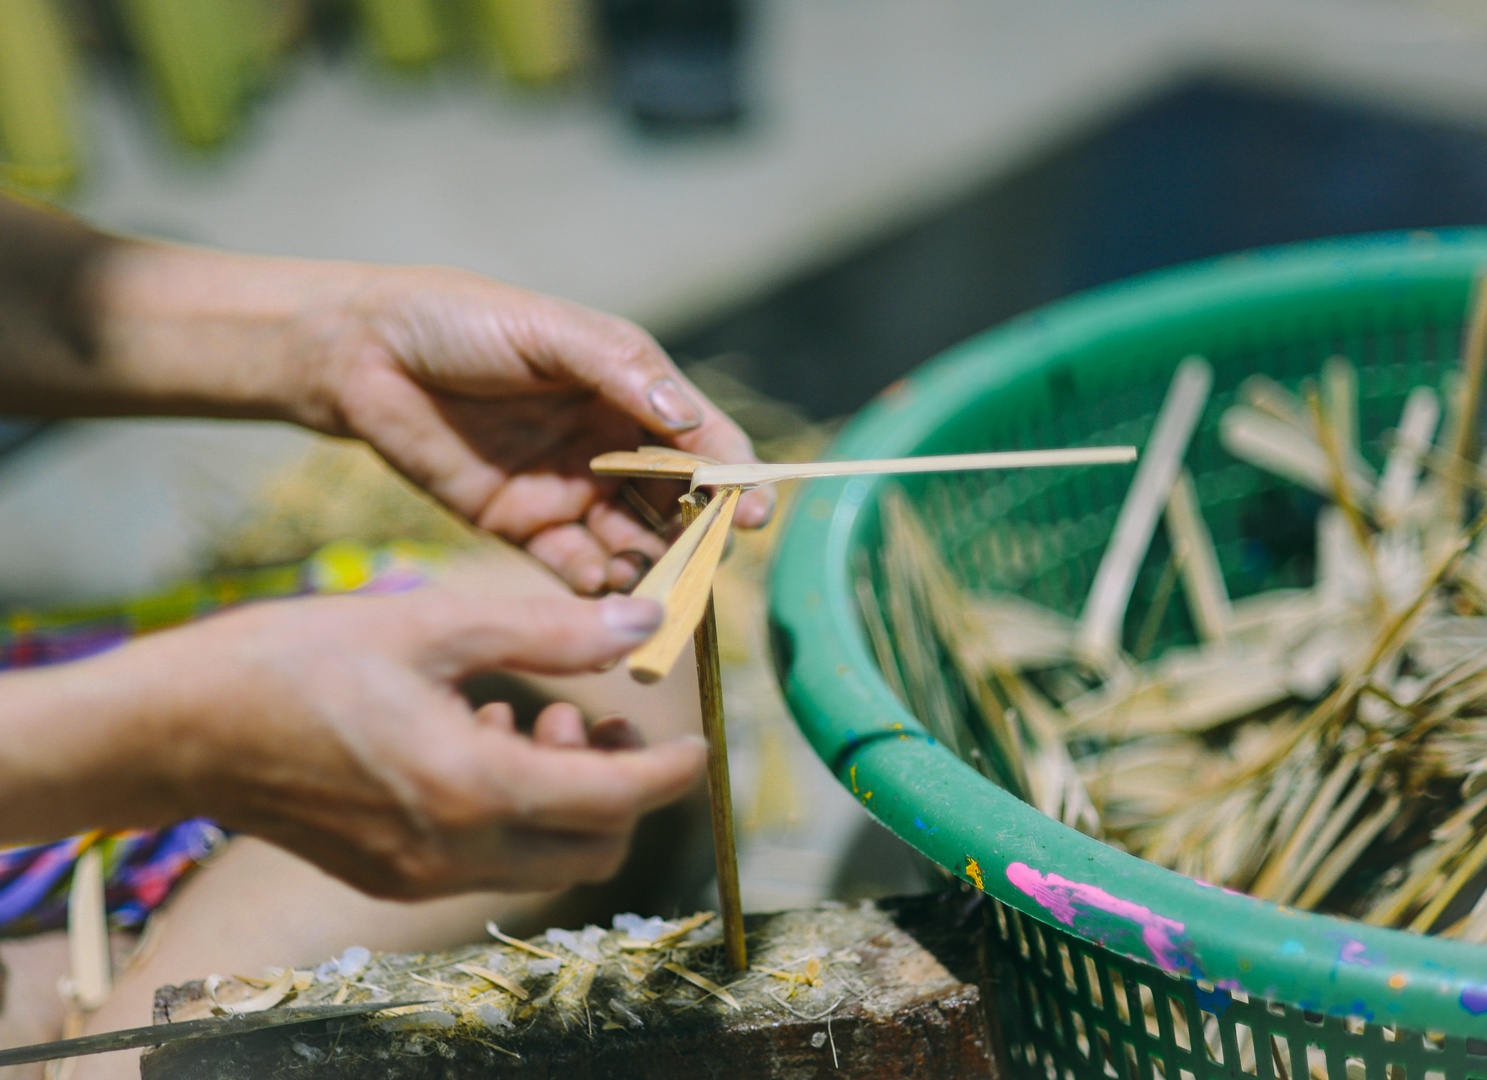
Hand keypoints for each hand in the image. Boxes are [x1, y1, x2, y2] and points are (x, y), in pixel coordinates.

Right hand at [127, 585, 705, 898]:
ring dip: (568, 796)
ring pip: (545, 859)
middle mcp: (452, 851)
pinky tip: (480, 737)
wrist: (178, 730)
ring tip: (533, 712)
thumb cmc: (296, 660)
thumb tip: (645, 622)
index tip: (699, 741)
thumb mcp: (431, 623)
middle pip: (592, 847)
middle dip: (620, 785)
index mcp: (470, 785)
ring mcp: (418, 875)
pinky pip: (490, 858)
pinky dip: (517, 810)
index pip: (615, 800)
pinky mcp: (391, 877)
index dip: (671, 771)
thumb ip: (548, 630)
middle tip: (592, 709)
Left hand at [305, 268, 772, 591]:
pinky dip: (593, 581)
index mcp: (629, 390)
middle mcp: (611, 444)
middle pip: (677, 502)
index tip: (752, 516)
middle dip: (699, 537)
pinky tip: (598, 582)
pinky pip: (573, 564)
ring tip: (655, 587)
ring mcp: (569, 488)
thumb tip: (688, 418)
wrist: (362, 353)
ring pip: (632, 540)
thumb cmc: (460, 320)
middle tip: (707, 568)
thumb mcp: (549, 331)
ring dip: (651, 566)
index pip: (702, 441)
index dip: (734, 479)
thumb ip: (620, 371)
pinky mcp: (522, 525)